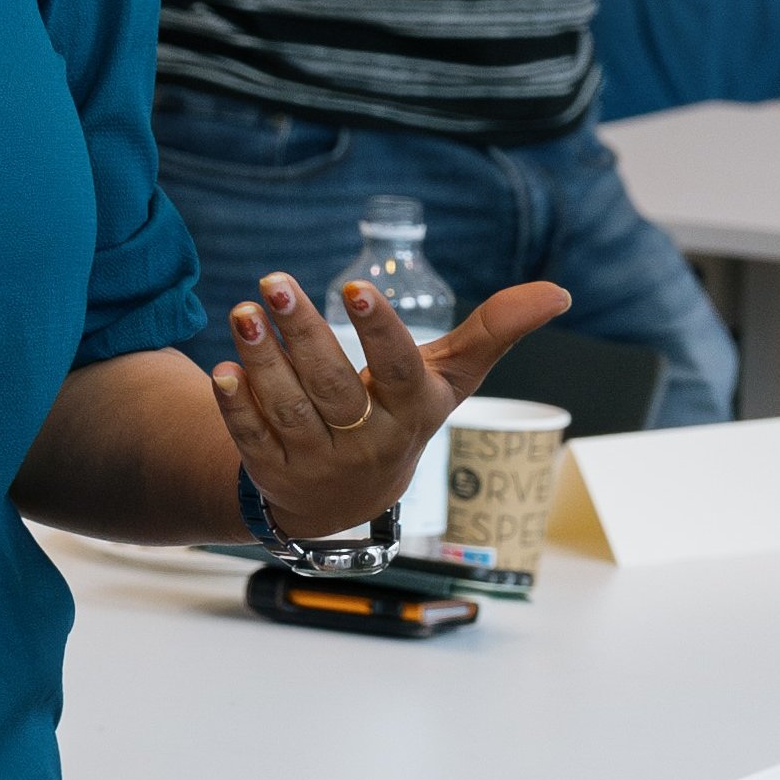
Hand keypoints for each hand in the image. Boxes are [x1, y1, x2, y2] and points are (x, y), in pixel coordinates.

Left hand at [206, 268, 566, 537]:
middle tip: (273, 280)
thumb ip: (493, 332)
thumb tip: (559, 291)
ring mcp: (318, 461)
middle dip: (303, 331)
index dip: (380, 332)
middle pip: (332, 385)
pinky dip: (235, 407)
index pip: (398, 370)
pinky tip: (220, 370)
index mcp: (410, 411)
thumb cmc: (400, 415)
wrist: (348, 499)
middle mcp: (366, 440)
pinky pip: (252, 439)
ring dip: (261, 360)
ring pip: (287, 408)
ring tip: (243, 311)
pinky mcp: (274, 474)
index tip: (356, 287)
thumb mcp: (446, 380)